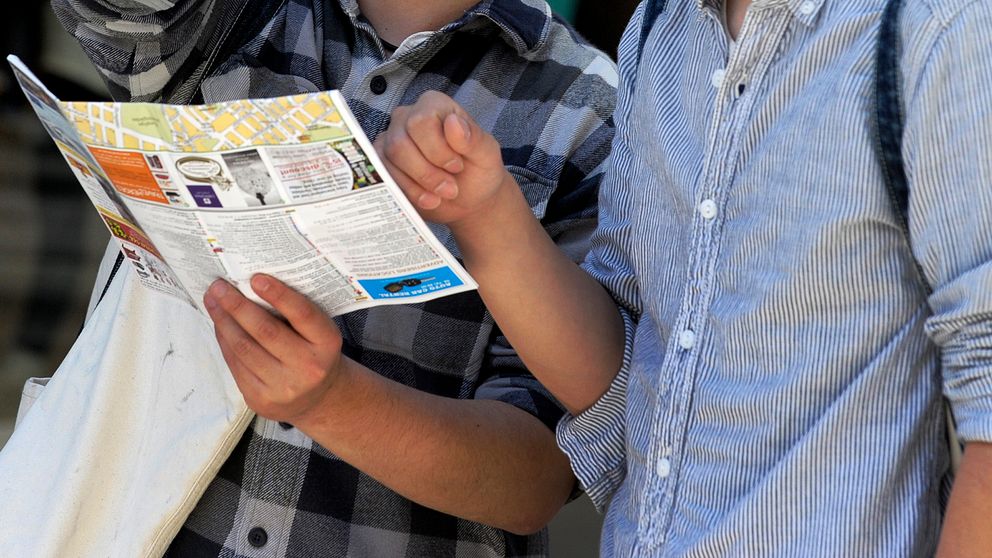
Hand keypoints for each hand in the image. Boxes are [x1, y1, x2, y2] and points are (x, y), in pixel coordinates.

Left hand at [203, 274, 345, 424]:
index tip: (256, 278)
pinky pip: (235, 364)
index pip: (303, 315)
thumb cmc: (313, 352)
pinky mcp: (261, 399)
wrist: (317, 397)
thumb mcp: (318, 333)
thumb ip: (295, 313)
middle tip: (219, 286)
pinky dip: (224, 340)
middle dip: (237, 306)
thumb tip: (251, 285)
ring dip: (223, 321)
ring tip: (213, 301)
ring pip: (244, 348)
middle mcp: (308, 367)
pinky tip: (219, 324)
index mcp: (327, 343)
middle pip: (266, 331)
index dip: (279, 295)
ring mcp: (284, 386)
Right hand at [375, 90, 512, 225]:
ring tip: (441, 194)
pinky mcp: (382, 162)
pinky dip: (407, 192)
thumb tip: (453, 122)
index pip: (422, 121)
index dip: (438, 150)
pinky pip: (383, 176)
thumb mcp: (486, 155)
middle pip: (400, 142)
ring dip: (418, 184)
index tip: (457, 166)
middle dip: (427, 172)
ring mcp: (391, 139)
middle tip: (450, 188)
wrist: (469, 199)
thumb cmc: (478, 171)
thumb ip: (473, 138)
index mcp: (434, 105)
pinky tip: (427, 199)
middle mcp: (408, 117)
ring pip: (389, 160)